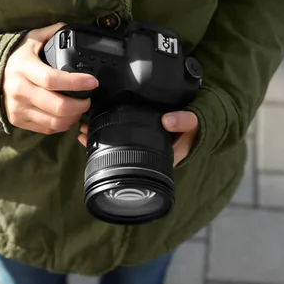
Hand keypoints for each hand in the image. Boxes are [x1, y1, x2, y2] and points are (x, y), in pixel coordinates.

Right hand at [2, 22, 98, 133]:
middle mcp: (21, 90)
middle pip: (58, 106)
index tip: (92, 82)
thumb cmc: (12, 58)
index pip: (53, 79)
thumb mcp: (29, 40)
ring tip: (79, 109)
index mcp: (25, 68)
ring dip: (73, 117)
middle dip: (80, 105)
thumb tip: (68, 28)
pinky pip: (47, 129)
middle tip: (88, 99)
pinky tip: (67, 117)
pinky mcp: (19, 121)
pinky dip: (62, 125)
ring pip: (54, 121)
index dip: (76, 83)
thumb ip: (50, 33)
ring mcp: (19, 108)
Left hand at [77, 111, 198, 166]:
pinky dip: (108, 127)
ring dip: (99, 136)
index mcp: (159, 159)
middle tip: (81, 133)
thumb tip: (168, 121)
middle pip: (117, 154)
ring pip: (116, 144)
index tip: (91, 141)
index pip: (129, 162)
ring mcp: (143, 146)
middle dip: (98, 145)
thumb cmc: (196, 128)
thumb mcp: (194, 124)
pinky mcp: (142, 135)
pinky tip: (95, 121)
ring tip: (82, 127)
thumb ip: (184, 121)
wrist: (202, 122)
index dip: (108, 154)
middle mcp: (147, 156)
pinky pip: (121, 134)